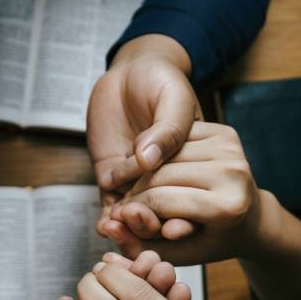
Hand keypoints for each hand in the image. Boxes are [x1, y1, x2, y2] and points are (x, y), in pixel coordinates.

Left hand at [87, 34, 200, 235]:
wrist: (129, 71)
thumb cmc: (162, 80)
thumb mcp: (175, 98)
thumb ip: (168, 129)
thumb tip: (147, 159)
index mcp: (194, 162)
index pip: (189, 193)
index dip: (184, 214)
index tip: (176, 228)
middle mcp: (168, 175)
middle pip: (161, 207)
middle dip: (152, 220)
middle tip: (142, 224)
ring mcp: (139, 179)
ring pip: (137, 210)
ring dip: (129, 223)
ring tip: (123, 224)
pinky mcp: (112, 179)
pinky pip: (111, 202)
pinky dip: (108, 217)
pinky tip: (106, 224)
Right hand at [99, 122, 262, 265]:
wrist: (252, 218)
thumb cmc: (213, 240)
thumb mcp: (177, 253)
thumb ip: (140, 242)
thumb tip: (111, 223)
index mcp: (227, 207)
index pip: (161, 200)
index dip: (132, 208)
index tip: (119, 217)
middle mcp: (234, 174)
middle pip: (162, 173)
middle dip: (134, 189)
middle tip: (122, 203)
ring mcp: (232, 149)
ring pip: (165, 153)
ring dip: (142, 171)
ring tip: (135, 190)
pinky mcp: (226, 132)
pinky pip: (174, 137)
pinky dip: (159, 154)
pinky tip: (154, 170)